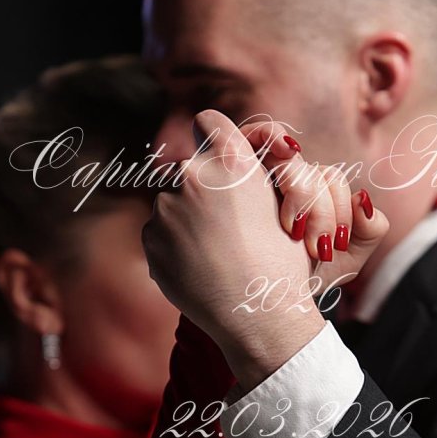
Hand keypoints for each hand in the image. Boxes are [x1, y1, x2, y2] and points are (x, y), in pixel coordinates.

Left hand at [142, 110, 386, 389]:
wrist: (257, 316)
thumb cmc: (282, 263)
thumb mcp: (286, 205)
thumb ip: (253, 172)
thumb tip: (227, 154)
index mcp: (232, 162)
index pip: (209, 121)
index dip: (216, 137)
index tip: (223, 159)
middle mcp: (193, 176)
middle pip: (191, 168)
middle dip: (205, 189)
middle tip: (229, 225)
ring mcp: (166, 208)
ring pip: (174, 201)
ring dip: (189, 219)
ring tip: (217, 253)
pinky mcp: (150, 237)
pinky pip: (161, 231)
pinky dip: (176, 245)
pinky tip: (201, 267)